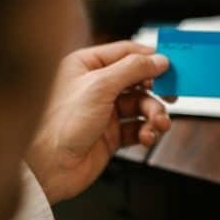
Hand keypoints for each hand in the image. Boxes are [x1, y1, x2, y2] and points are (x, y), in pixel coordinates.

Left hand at [26, 41, 171, 204]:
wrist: (47, 167)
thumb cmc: (58, 123)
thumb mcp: (99, 86)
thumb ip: (132, 69)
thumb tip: (158, 60)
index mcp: (87, 65)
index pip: (127, 52)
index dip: (150, 58)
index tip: (172, 65)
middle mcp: (96, 86)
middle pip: (138, 80)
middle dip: (157, 89)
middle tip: (172, 95)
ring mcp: (104, 112)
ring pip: (141, 105)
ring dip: (155, 113)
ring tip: (158, 123)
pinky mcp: (110, 136)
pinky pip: (138, 128)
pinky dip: (147, 131)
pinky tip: (147, 135)